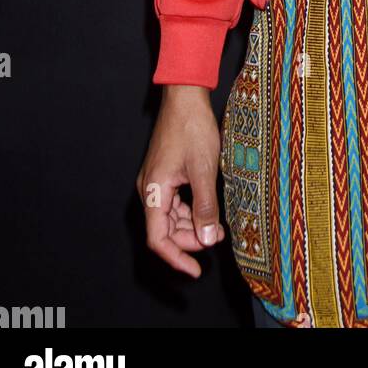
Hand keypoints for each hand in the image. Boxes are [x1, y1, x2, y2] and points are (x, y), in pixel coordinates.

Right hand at [136, 85, 225, 276]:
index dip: (176, 258)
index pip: (158, 239)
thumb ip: (205, 207)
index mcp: (153, 192)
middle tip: (217, 239)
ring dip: (191, 225)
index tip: (195, 270)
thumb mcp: (204, 170)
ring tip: (218, 226)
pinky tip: (208, 209)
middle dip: (189, 240)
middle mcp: (150, 189)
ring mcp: (157, 181)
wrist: (185, 96)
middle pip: (164, 230)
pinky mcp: (165, 173)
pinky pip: (175, 201)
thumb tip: (209, 240)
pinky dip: (190, 210)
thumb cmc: (192, 128)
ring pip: (171, 216)